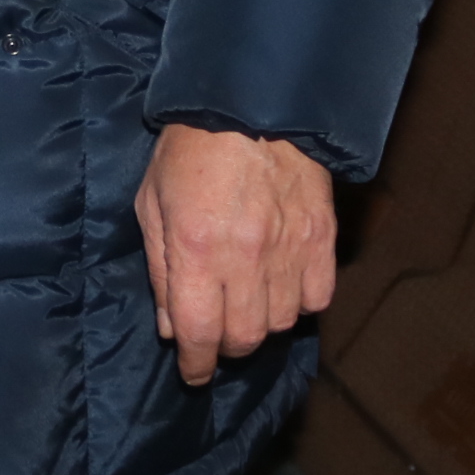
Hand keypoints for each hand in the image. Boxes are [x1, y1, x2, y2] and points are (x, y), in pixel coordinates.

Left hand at [133, 125, 336, 385]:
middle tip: (216, 333)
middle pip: (244, 338)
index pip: (198, 334)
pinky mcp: (321, 236)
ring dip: (262, 325)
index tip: (193, 374)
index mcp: (196, 250)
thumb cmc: (190, 149)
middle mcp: (245, 258)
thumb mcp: (152, 204)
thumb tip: (173, 328)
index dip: (195, 364)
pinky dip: (300, 303)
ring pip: (281, 323)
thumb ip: (161, 271)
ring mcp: (289, 249)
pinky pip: (318, 297)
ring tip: (248, 305)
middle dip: (225, 347)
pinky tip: (283, 288)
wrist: (252, 100)